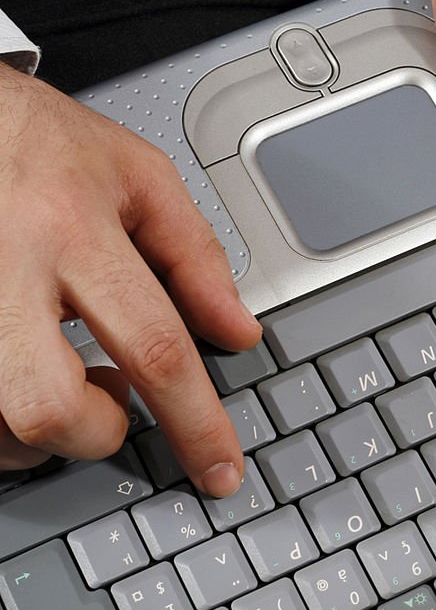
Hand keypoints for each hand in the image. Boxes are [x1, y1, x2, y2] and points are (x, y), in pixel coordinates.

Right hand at [0, 63, 260, 495]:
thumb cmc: (36, 140)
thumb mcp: (138, 177)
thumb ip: (196, 259)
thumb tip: (238, 333)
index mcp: (71, 226)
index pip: (155, 347)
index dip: (197, 423)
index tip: (219, 470)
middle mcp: (3, 267)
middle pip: (47, 406)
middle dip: (95, 434)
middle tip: (115, 408)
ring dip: (39, 431)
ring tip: (64, 377)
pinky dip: (1, 417)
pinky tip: (23, 376)